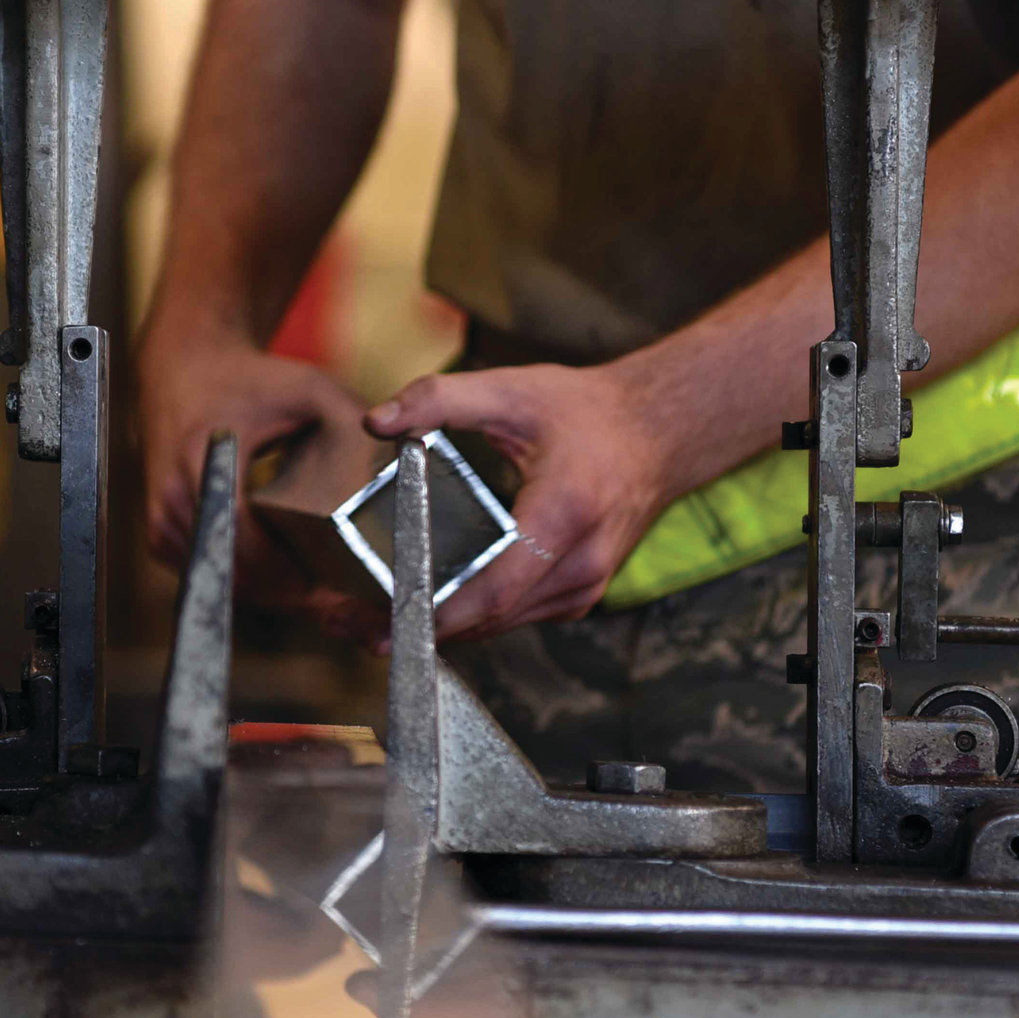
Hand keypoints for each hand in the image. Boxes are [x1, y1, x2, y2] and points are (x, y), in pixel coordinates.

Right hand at [137, 332, 368, 619]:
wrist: (184, 372)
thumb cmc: (251, 380)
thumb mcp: (308, 387)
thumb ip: (356, 416)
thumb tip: (409, 451)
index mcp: (203, 459)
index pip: (244, 539)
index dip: (290, 574)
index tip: (336, 592)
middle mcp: (172, 498)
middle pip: (237, 574)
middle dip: (294, 597)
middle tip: (348, 610)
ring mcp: (161, 522)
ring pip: (226, 584)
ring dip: (276, 596)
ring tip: (331, 601)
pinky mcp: (162, 537)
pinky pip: (215, 577)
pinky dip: (254, 584)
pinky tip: (296, 583)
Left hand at [365, 362, 676, 640]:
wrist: (658, 432)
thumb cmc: (585, 411)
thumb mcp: (510, 390)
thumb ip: (439, 399)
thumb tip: (376, 421)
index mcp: (564, 514)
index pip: (493, 587)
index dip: (437, 611)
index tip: (385, 619)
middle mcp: (581, 562)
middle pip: (491, 616)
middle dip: (425, 625)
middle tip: (360, 626)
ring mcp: (586, 585)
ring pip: (504, 624)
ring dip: (448, 628)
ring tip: (384, 620)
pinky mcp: (582, 594)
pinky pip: (519, 617)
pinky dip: (478, 616)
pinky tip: (438, 605)